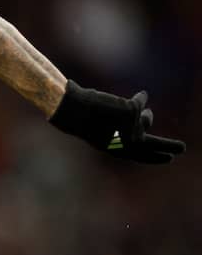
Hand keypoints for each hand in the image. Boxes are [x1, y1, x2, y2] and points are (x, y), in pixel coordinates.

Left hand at [49, 80, 185, 163]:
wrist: (73, 110)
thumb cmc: (82, 121)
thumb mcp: (102, 132)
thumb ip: (125, 131)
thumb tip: (148, 119)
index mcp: (117, 150)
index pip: (141, 157)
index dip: (155, 158)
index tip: (169, 159)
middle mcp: (127, 142)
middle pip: (154, 145)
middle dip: (170, 146)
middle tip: (182, 149)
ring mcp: (131, 127)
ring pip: (147, 117)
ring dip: (140, 111)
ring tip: (123, 109)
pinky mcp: (133, 110)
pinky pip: (142, 100)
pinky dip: (139, 97)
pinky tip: (131, 95)